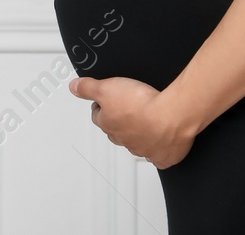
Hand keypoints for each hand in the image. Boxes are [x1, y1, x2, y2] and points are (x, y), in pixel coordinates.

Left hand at [69, 74, 194, 168]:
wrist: (170, 116)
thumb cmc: (142, 104)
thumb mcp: (107, 87)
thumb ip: (88, 87)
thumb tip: (73, 87)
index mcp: (109, 124)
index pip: (98, 117)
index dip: (101, 107)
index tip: (104, 101)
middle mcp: (124, 140)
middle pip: (116, 132)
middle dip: (118, 123)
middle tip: (126, 111)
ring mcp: (143, 150)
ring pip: (136, 144)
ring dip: (138, 136)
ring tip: (145, 123)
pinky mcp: (162, 157)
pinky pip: (157, 158)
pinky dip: (158, 152)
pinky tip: (161, 144)